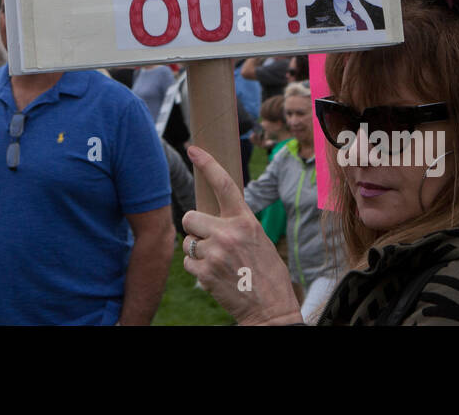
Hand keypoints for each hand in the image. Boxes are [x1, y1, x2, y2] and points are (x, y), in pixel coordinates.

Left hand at [181, 145, 303, 325]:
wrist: (271, 309)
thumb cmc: (266, 273)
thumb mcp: (258, 239)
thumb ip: (236, 224)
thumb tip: (210, 215)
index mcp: (245, 221)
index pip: (223, 184)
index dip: (207, 163)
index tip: (193, 148)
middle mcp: (228, 233)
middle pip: (189, 217)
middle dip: (194, 228)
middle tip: (208, 239)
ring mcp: (215, 253)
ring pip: (188, 242)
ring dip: (197, 251)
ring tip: (219, 262)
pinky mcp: (204, 273)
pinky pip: (187, 263)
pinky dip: (197, 269)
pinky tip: (215, 275)